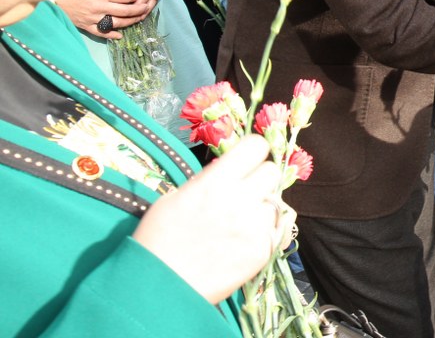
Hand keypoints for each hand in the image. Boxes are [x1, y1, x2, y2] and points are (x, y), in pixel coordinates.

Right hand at [56, 0, 151, 38]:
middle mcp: (100, 7)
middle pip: (125, 10)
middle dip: (138, 9)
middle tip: (145, 7)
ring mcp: (93, 18)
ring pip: (117, 23)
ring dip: (130, 22)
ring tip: (138, 19)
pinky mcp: (86, 26)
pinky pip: (101, 33)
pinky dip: (112, 35)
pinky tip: (120, 36)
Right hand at [132, 135, 291, 303]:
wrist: (159, 287)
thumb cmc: (159, 238)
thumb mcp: (177, 196)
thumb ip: (210, 179)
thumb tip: (232, 169)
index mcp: (216, 181)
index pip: (256, 146)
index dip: (252, 152)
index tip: (247, 161)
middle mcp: (241, 199)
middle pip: (272, 171)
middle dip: (259, 179)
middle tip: (244, 193)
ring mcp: (255, 226)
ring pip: (275, 203)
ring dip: (261, 209)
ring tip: (238, 224)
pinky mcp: (263, 250)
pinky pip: (275, 230)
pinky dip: (262, 233)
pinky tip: (241, 242)